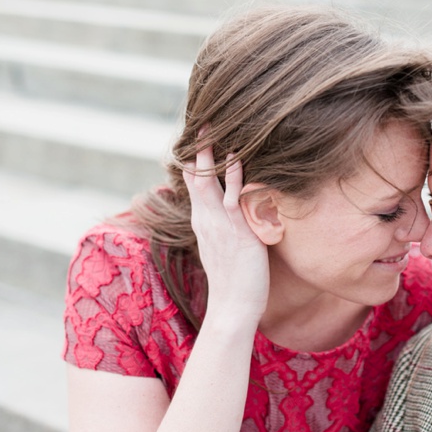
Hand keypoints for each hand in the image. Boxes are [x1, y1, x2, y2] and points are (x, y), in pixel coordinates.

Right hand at [184, 139, 269, 325]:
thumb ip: (228, 230)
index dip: (195, 162)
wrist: (233, 308)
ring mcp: (219, 225)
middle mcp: (206, 220)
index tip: (198, 140)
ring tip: (211, 129)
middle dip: (198, 150)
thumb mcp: (226, 250)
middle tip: (201, 123)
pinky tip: (233, 157)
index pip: (195, 186)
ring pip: (209, 183)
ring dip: (209, 155)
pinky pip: (232, 197)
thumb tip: (236, 217)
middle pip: (196, 178)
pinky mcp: (236, 232)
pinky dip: (231, 176)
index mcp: (203, 224)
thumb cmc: (234, 283)